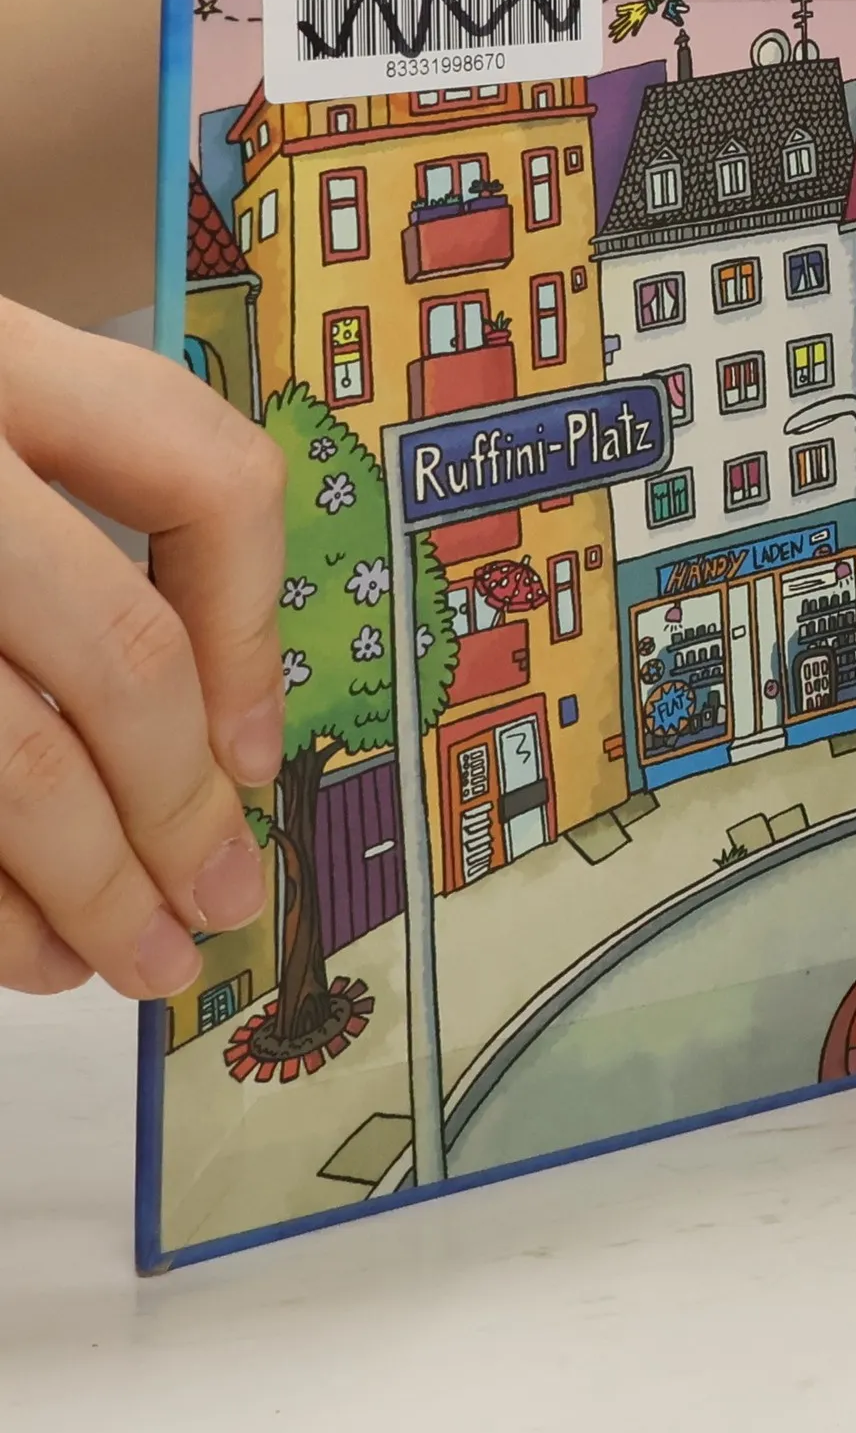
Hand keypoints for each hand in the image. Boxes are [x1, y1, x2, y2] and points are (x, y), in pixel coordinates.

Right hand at [0, 299, 285, 997]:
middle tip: (218, 898)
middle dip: (182, 807)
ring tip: (137, 955)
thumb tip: (208, 732)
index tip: (255, 745)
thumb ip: (56, 537)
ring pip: (15, 764)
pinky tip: (20, 948)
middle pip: (119, 655)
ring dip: (90, 888)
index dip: (255, 629)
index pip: (205, 477)